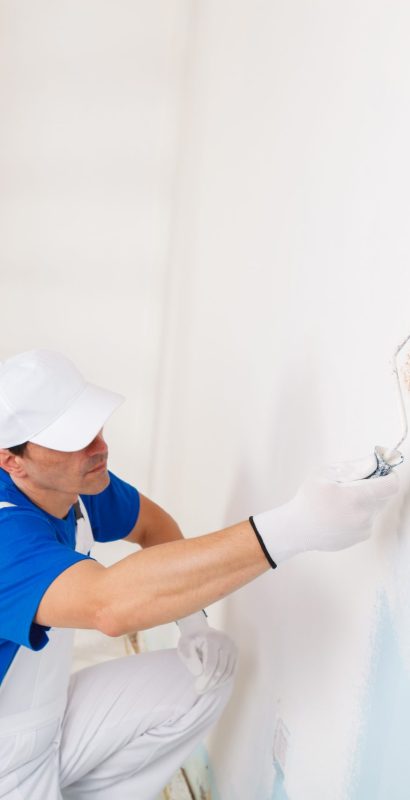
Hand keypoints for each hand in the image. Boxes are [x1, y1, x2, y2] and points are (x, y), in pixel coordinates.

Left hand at [176, 611, 237, 693]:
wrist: (199, 630)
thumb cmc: (190, 641)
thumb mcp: (183, 647)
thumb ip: (189, 659)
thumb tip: (199, 673)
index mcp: (211, 638)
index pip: (211, 664)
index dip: (205, 679)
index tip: (197, 687)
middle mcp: (225, 640)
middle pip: (220, 669)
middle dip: (210, 683)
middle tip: (200, 690)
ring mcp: (232, 646)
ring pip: (228, 672)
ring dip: (217, 684)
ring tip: (206, 688)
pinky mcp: (235, 651)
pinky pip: (233, 671)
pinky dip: (224, 680)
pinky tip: (214, 684)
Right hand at [250, 455, 398, 566]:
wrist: (297, 529)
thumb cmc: (308, 499)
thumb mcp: (325, 474)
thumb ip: (353, 467)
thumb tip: (373, 462)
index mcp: (356, 497)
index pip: (390, 486)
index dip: (390, 476)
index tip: (385, 472)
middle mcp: (364, 515)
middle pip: (384, 496)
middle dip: (376, 487)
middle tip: (359, 483)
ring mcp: (363, 528)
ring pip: (375, 508)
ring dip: (367, 501)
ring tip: (344, 500)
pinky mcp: (360, 537)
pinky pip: (368, 520)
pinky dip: (360, 513)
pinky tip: (341, 512)